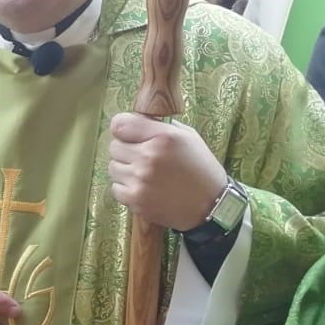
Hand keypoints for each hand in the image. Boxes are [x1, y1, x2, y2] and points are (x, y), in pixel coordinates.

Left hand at [108, 113, 228, 231]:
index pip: (120, 124)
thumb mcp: (187, 137)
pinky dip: (126, 188)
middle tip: (143, 158)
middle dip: (126, 151)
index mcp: (163, 138)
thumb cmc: (200, 168)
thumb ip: (159, 127)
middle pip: (114, 147)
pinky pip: (115, 188)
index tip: (129, 135)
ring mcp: (140, 179)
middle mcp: (149, 157)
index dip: (122, 129)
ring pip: (113, 168)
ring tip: (146, 175)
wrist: (211, 204)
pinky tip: (144, 188)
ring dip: (125, 170)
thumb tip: (135, 120)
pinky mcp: (135, 199)